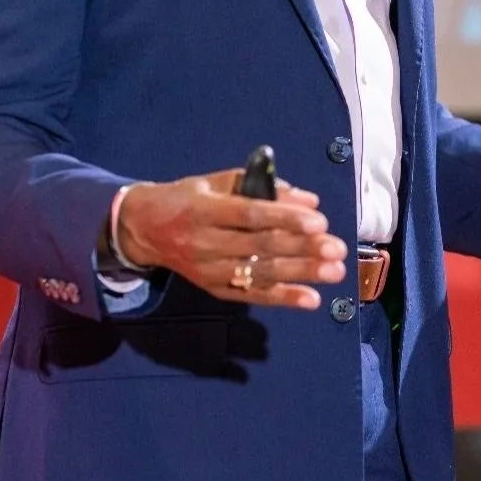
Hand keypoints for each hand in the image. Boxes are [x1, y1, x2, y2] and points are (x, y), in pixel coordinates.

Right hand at [115, 170, 346, 308]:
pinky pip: (251, 294)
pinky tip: (311, 299)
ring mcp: (209, 270)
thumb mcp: (216, 182)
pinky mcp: (213, 289)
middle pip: (259, 247)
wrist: (143, 230)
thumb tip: (308, 199)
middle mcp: (205, 242)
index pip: (250, 214)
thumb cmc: (186, 197)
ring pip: (259, 273)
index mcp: (204, 209)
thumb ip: (261, 186)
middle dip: (303, 249)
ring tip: (334, 271)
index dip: (285, 218)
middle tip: (337, 248)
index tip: (319, 221)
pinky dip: (282, 298)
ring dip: (301, 274)